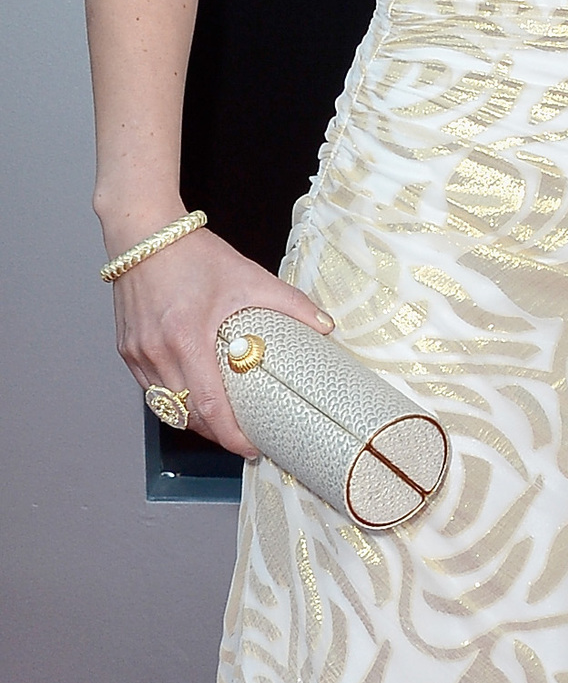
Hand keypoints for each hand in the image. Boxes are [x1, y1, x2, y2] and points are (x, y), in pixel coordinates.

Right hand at [111, 227, 332, 456]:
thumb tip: (326, 326)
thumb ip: (290, 303)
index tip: (252, 448)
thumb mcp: (249, 276)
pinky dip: (173, 400)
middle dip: (218, 433)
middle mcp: (158, 353)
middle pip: (188, 415)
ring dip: (194, 420)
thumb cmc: (195, 255)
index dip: (232, 436)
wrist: (144, 235)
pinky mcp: (127, 352)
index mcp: (188, 338)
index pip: (210, 407)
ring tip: (223, 421)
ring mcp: (138, 355)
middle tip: (245, 436)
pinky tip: (194, 395)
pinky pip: (151, 390)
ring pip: (167, 408)